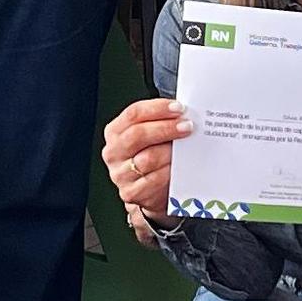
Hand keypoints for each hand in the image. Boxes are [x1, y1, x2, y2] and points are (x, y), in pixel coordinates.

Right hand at [101, 96, 190, 219]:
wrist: (147, 190)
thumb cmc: (150, 155)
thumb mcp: (149, 136)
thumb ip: (159, 122)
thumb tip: (183, 115)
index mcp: (115, 132)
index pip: (134, 114)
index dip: (157, 108)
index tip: (178, 108)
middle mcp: (114, 152)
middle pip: (138, 134)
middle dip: (166, 128)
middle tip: (187, 126)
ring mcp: (120, 174)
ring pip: (147, 158)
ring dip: (170, 151)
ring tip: (186, 148)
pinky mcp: (131, 192)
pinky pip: (154, 180)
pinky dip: (170, 171)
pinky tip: (179, 166)